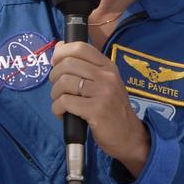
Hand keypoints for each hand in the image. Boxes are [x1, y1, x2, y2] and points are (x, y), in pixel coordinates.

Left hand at [50, 41, 149, 176]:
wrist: (129, 136)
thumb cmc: (112, 109)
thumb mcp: (104, 83)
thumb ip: (84, 66)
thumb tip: (59, 47)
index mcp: (108, 66)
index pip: (80, 47)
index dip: (62, 53)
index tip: (56, 64)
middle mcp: (106, 76)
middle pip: (68, 64)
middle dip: (54, 76)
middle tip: (58, 89)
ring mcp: (102, 93)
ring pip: (64, 82)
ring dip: (55, 94)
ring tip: (60, 102)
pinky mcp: (95, 110)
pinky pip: (65, 102)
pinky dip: (57, 109)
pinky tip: (63, 114)